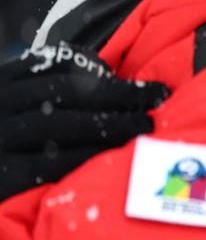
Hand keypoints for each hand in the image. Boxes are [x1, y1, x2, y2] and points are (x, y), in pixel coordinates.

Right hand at [0, 42, 168, 200]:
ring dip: (108, 124)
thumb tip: (111, 81)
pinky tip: (111, 158)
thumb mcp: (20, 109)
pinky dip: (83, 158)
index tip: (138, 80)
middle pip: (64, 90)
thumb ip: (53, 94)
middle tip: (155, 100)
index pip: (55, 63)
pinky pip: (47, 165)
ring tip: (143, 127)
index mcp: (4, 82)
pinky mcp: (1, 175)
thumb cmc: (9, 145)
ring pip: (58, 124)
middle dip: (118, 94)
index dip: (102, 69)